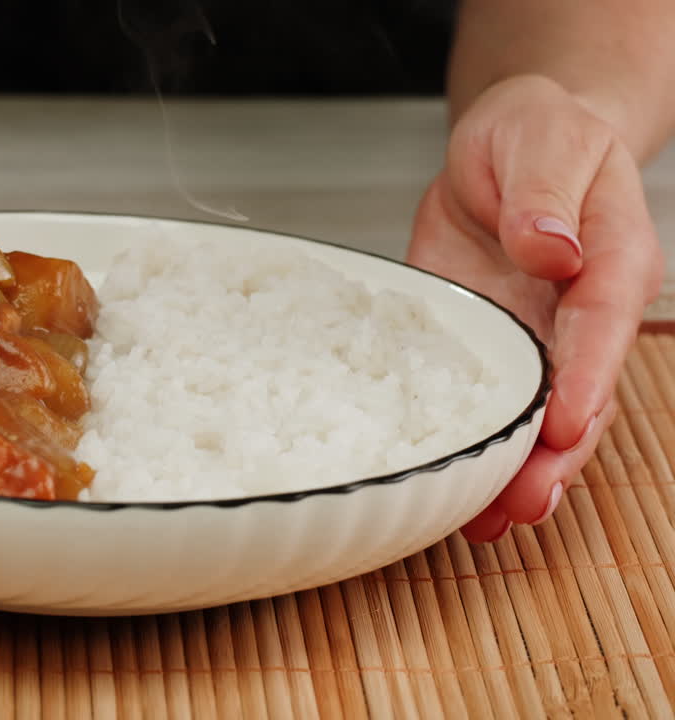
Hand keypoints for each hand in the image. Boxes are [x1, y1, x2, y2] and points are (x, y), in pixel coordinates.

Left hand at [408, 75, 663, 542]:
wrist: (507, 143)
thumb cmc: (539, 134)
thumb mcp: (541, 141)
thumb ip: (545, 195)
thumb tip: (552, 247)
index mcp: (608, 265)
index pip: (598, 331)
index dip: (583, 381)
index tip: (562, 425)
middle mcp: (574, 317)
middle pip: (575, 398)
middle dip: (554, 455)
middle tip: (525, 502)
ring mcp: (529, 338)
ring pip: (533, 418)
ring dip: (515, 470)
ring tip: (488, 520)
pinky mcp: (481, 347)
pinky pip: (481, 402)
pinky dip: (472, 445)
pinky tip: (454, 491)